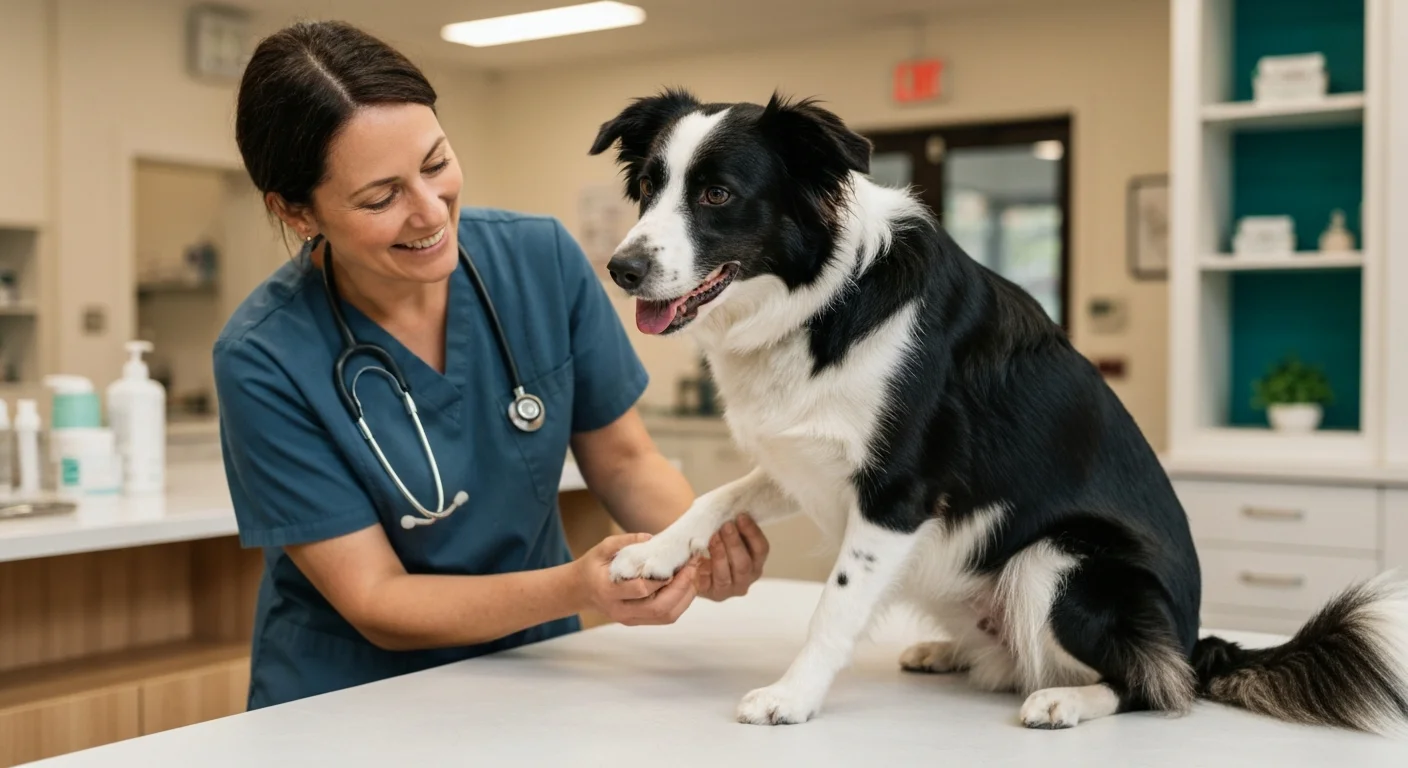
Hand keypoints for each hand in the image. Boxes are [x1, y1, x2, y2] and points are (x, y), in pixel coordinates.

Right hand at [574, 532, 701, 624]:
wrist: (579, 591)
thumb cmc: (592, 567)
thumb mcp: (602, 548)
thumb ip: (624, 542)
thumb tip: (650, 538)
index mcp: (608, 591)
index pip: (640, 589)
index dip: (662, 579)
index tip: (677, 564)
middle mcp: (620, 610)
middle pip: (658, 608)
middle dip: (680, 589)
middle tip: (692, 568)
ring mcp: (629, 619)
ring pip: (665, 616)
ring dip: (684, 598)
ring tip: (692, 577)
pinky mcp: (637, 621)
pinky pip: (664, 617)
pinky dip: (679, 603)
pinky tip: (685, 587)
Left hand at [695, 513, 769, 601]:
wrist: (694, 565)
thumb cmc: (715, 545)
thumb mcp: (728, 535)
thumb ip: (734, 526)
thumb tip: (732, 507)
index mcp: (756, 562)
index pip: (761, 549)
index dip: (752, 533)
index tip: (741, 516)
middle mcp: (746, 578)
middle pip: (745, 564)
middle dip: (735, 543)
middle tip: (726, 525)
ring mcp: (729, 589)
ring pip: (727, 574)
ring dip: (720, 553)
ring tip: (713, 537)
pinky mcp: (711, 593)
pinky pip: (707, 582)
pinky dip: (703, 566)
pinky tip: (698, 554)